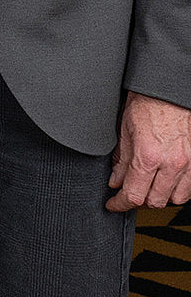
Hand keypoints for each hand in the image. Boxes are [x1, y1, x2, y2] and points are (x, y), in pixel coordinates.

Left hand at [106, 90, 190, 211]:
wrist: (167, 92)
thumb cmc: (146, 106)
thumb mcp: (124, 132)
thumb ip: (121, 161)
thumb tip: (116, 181)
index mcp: (148, 157)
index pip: (133, 195)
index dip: (120, 204)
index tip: (114, 204)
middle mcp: (170, 164)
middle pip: (154, 201)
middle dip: (138, 201)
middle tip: (128, 193)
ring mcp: (187, 164)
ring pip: (174, 198)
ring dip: (159, 197)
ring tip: (147, 187)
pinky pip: (189, 188)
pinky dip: (176, 190)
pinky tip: (165, 182)